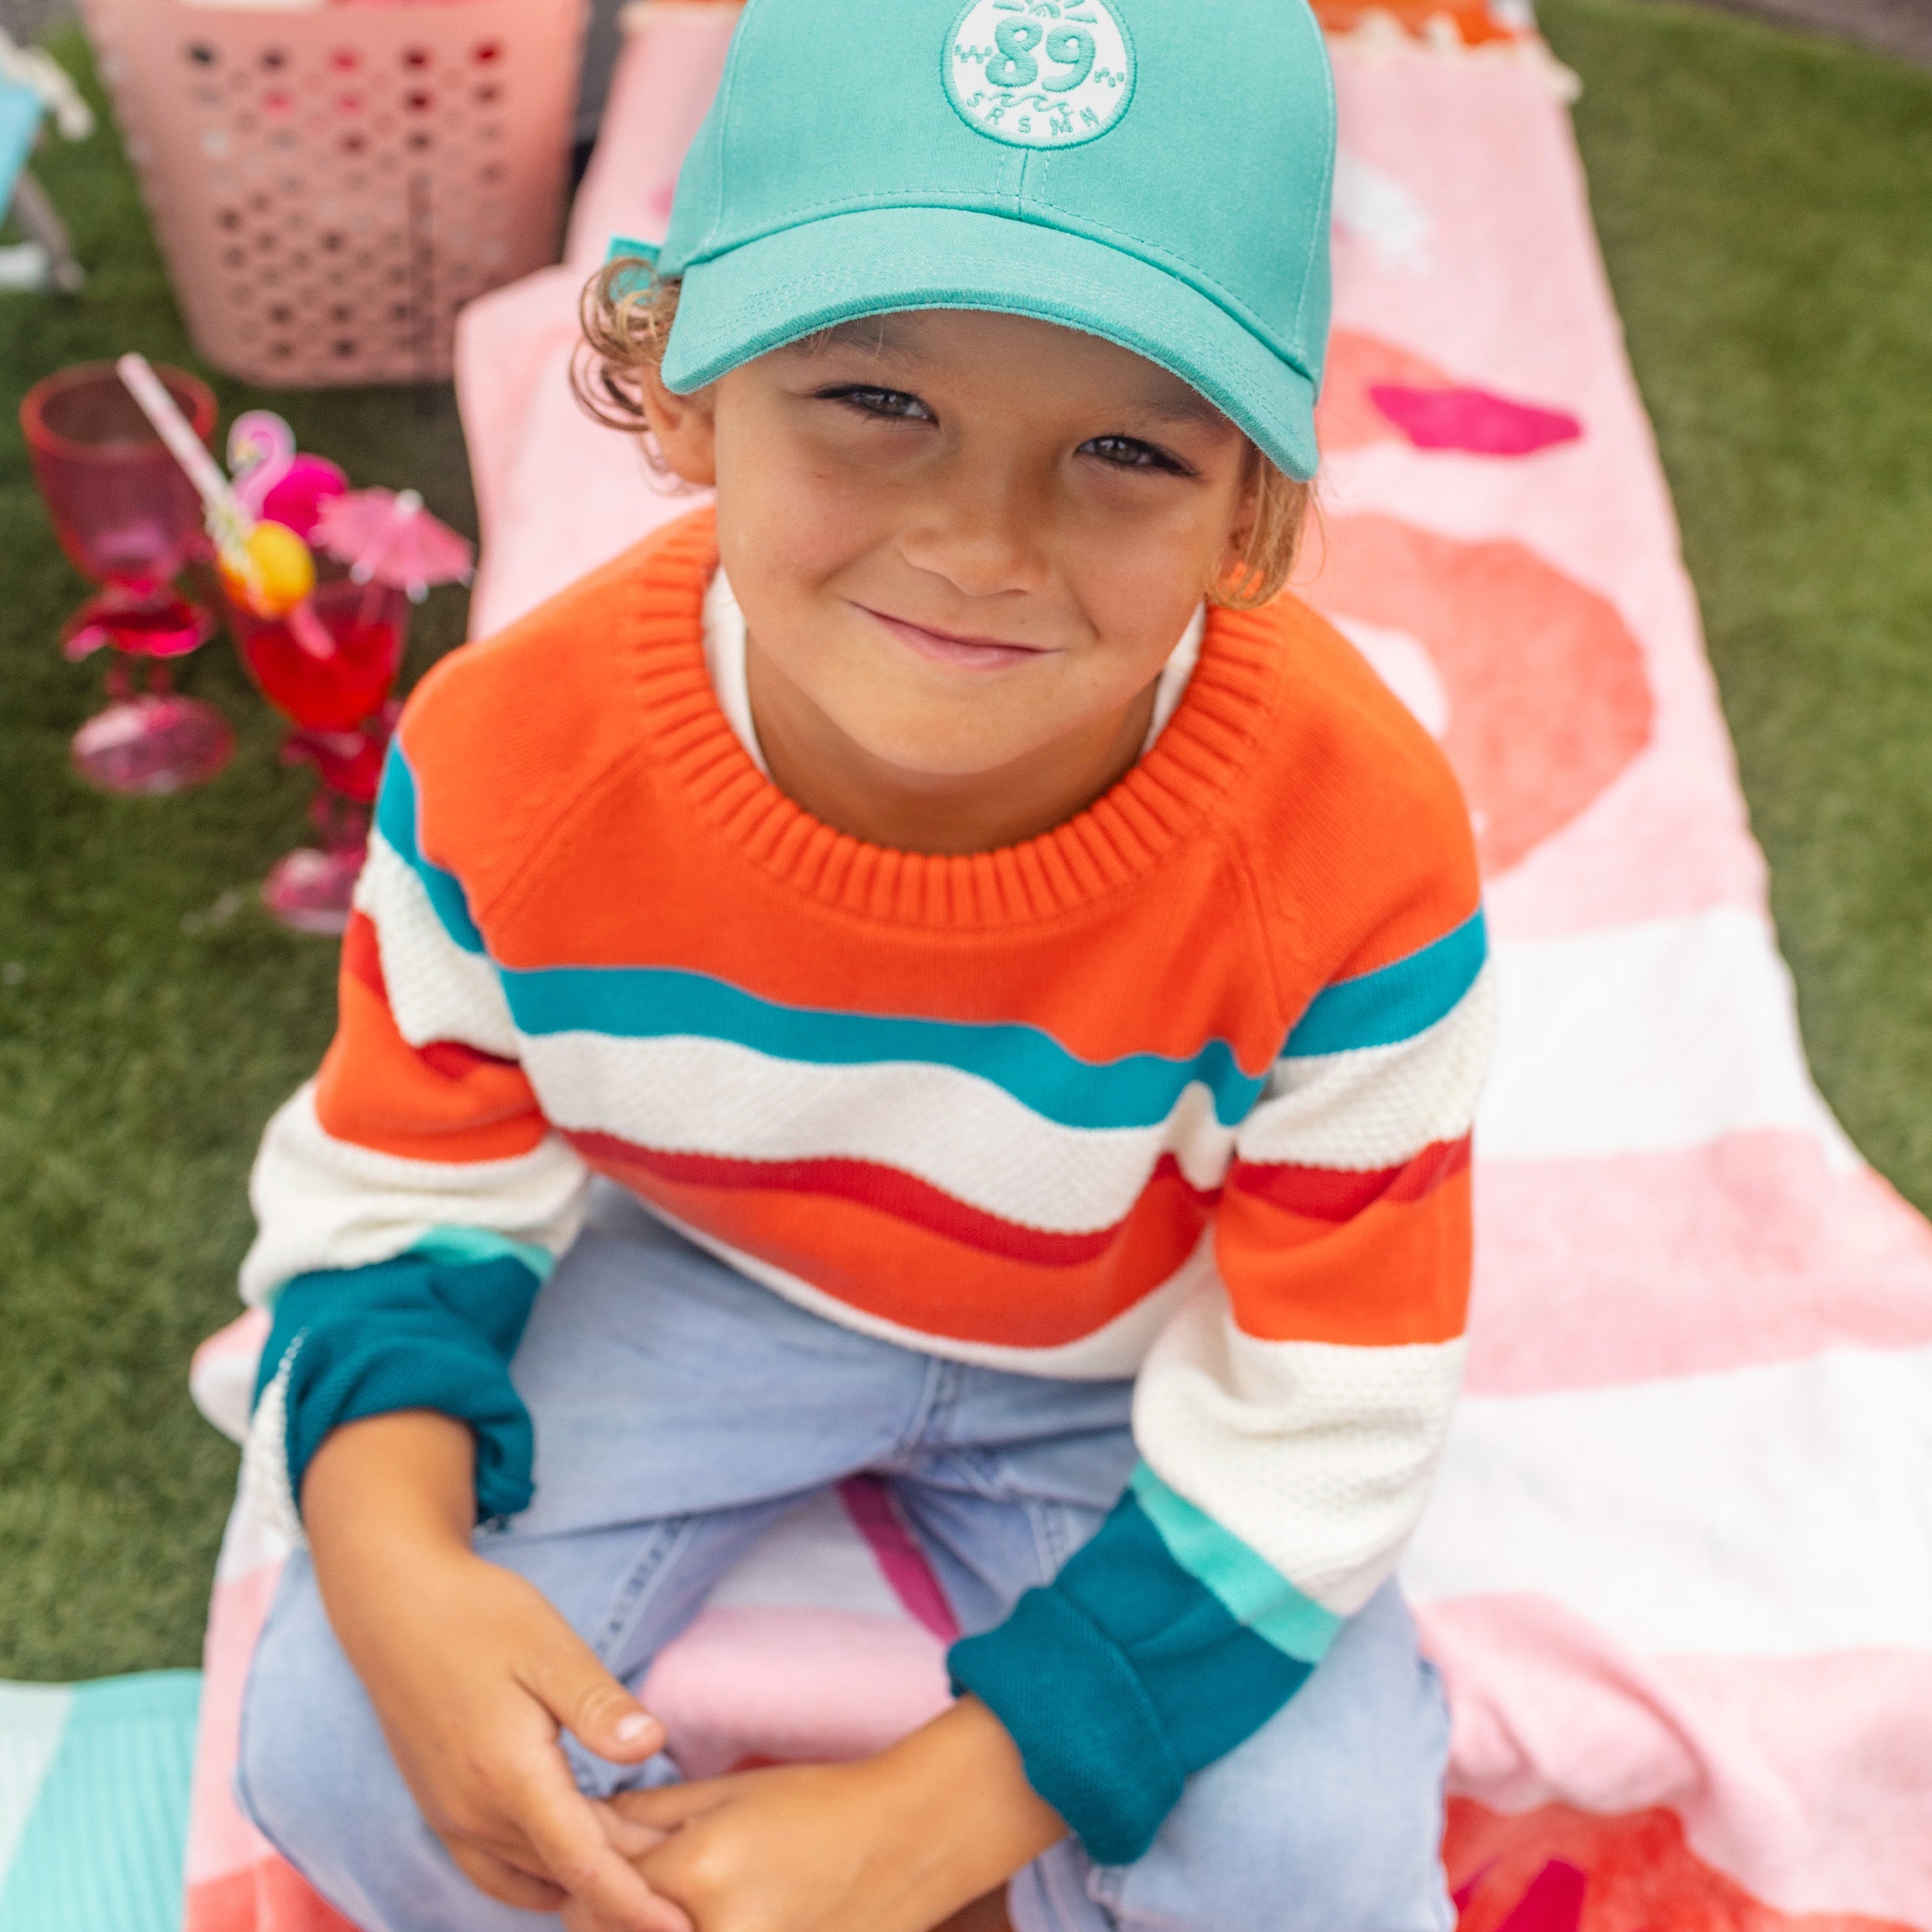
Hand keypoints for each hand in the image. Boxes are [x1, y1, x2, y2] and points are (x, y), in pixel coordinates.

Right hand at [302, 1412, 691, 1931]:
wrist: (392, 1604)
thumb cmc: (478, 1617)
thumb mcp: (550, 1648)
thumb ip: (599, 1705)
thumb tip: (652, 1747)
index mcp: (508, 1778)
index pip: (583, 1864)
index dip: (634, 1904)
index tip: (679, 1929)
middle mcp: (473, 1813)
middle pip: (564, 1874)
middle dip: (625, 1890)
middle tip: (685, 1891)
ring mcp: (450, 1815)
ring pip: (531, 1875)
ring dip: (585, 1882)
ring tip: (645, 1876)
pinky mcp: (440, 1806)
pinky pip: (495, 1868)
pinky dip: (542, 1874)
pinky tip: (577, 1859)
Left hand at [574, 1696, 1062, 1931]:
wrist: (912, 1838)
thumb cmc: (820, 1803)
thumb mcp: (728, 1793)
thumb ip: (647, 1817)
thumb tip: (582, 1827)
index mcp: (699, 1872)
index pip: (597, 1891)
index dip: (587, 1875)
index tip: (589, 1866)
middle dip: (612, 1916)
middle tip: (632, 1892)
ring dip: (653, 1929)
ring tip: (687, 1902)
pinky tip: (721, 1915)